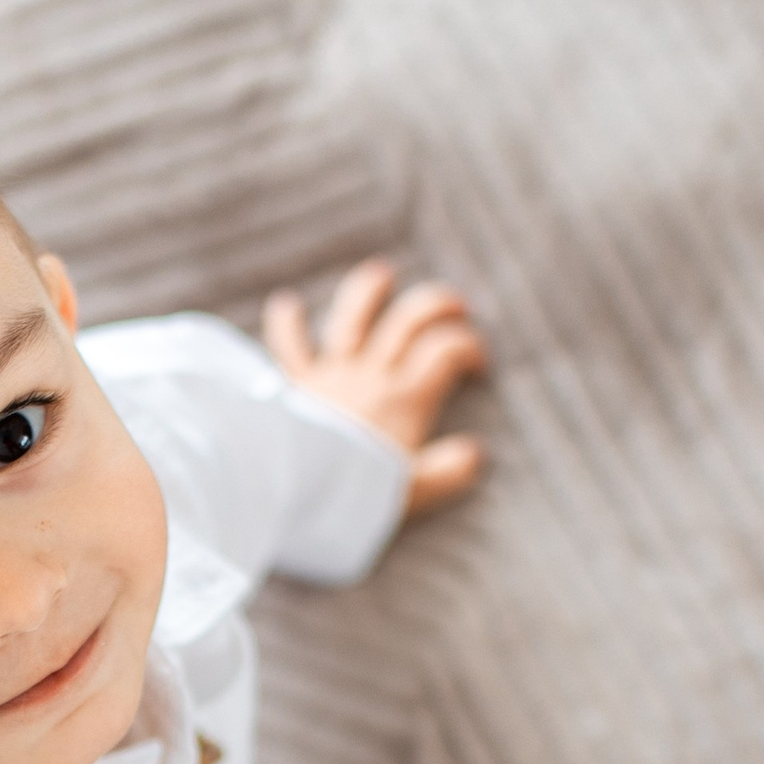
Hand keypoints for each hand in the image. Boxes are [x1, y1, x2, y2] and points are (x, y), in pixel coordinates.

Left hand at [262, 260, 486, 514]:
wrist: (299, 485)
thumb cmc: (358, 488)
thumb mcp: (414, 490)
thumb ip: (447, 471)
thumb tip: (474, 454)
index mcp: (406, 398)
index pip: (446, 352)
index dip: (467, 348)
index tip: (477, 364)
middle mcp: (371, 375)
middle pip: (409, 321)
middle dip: (437, 305)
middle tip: (456, 305)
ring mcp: (332, 373)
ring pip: (353, 317)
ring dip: (369, 292)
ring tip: (382, 274)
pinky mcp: (294, 383)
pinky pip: (289, 345)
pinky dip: (286, 323)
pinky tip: (286, 304)